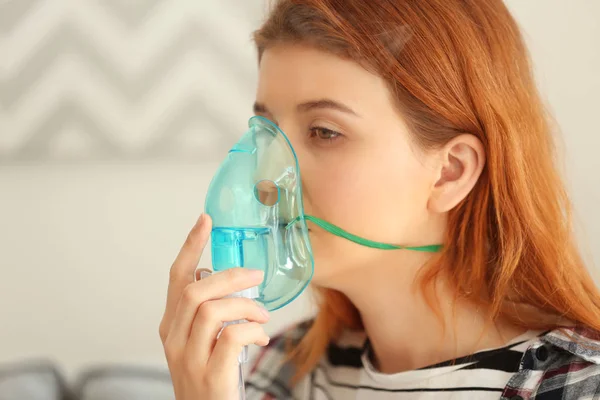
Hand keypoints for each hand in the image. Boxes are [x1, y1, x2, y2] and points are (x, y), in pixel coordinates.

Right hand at [158, 214, 269, 399]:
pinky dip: (251, 331)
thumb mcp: (201, 342)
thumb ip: (207, 314)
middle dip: (230, 276)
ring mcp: (189, 358)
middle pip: (194, 289)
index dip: (191, 246)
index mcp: (171, 326)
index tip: (206, 220)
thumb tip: (225, 280)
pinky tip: (259, 338)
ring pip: (211, 310)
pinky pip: (230, 337)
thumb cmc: (210, 378)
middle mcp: (173, 339)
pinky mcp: (210, 375)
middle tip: (255, 275)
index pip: (177, 277)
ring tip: (261, 315)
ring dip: (244, 305)